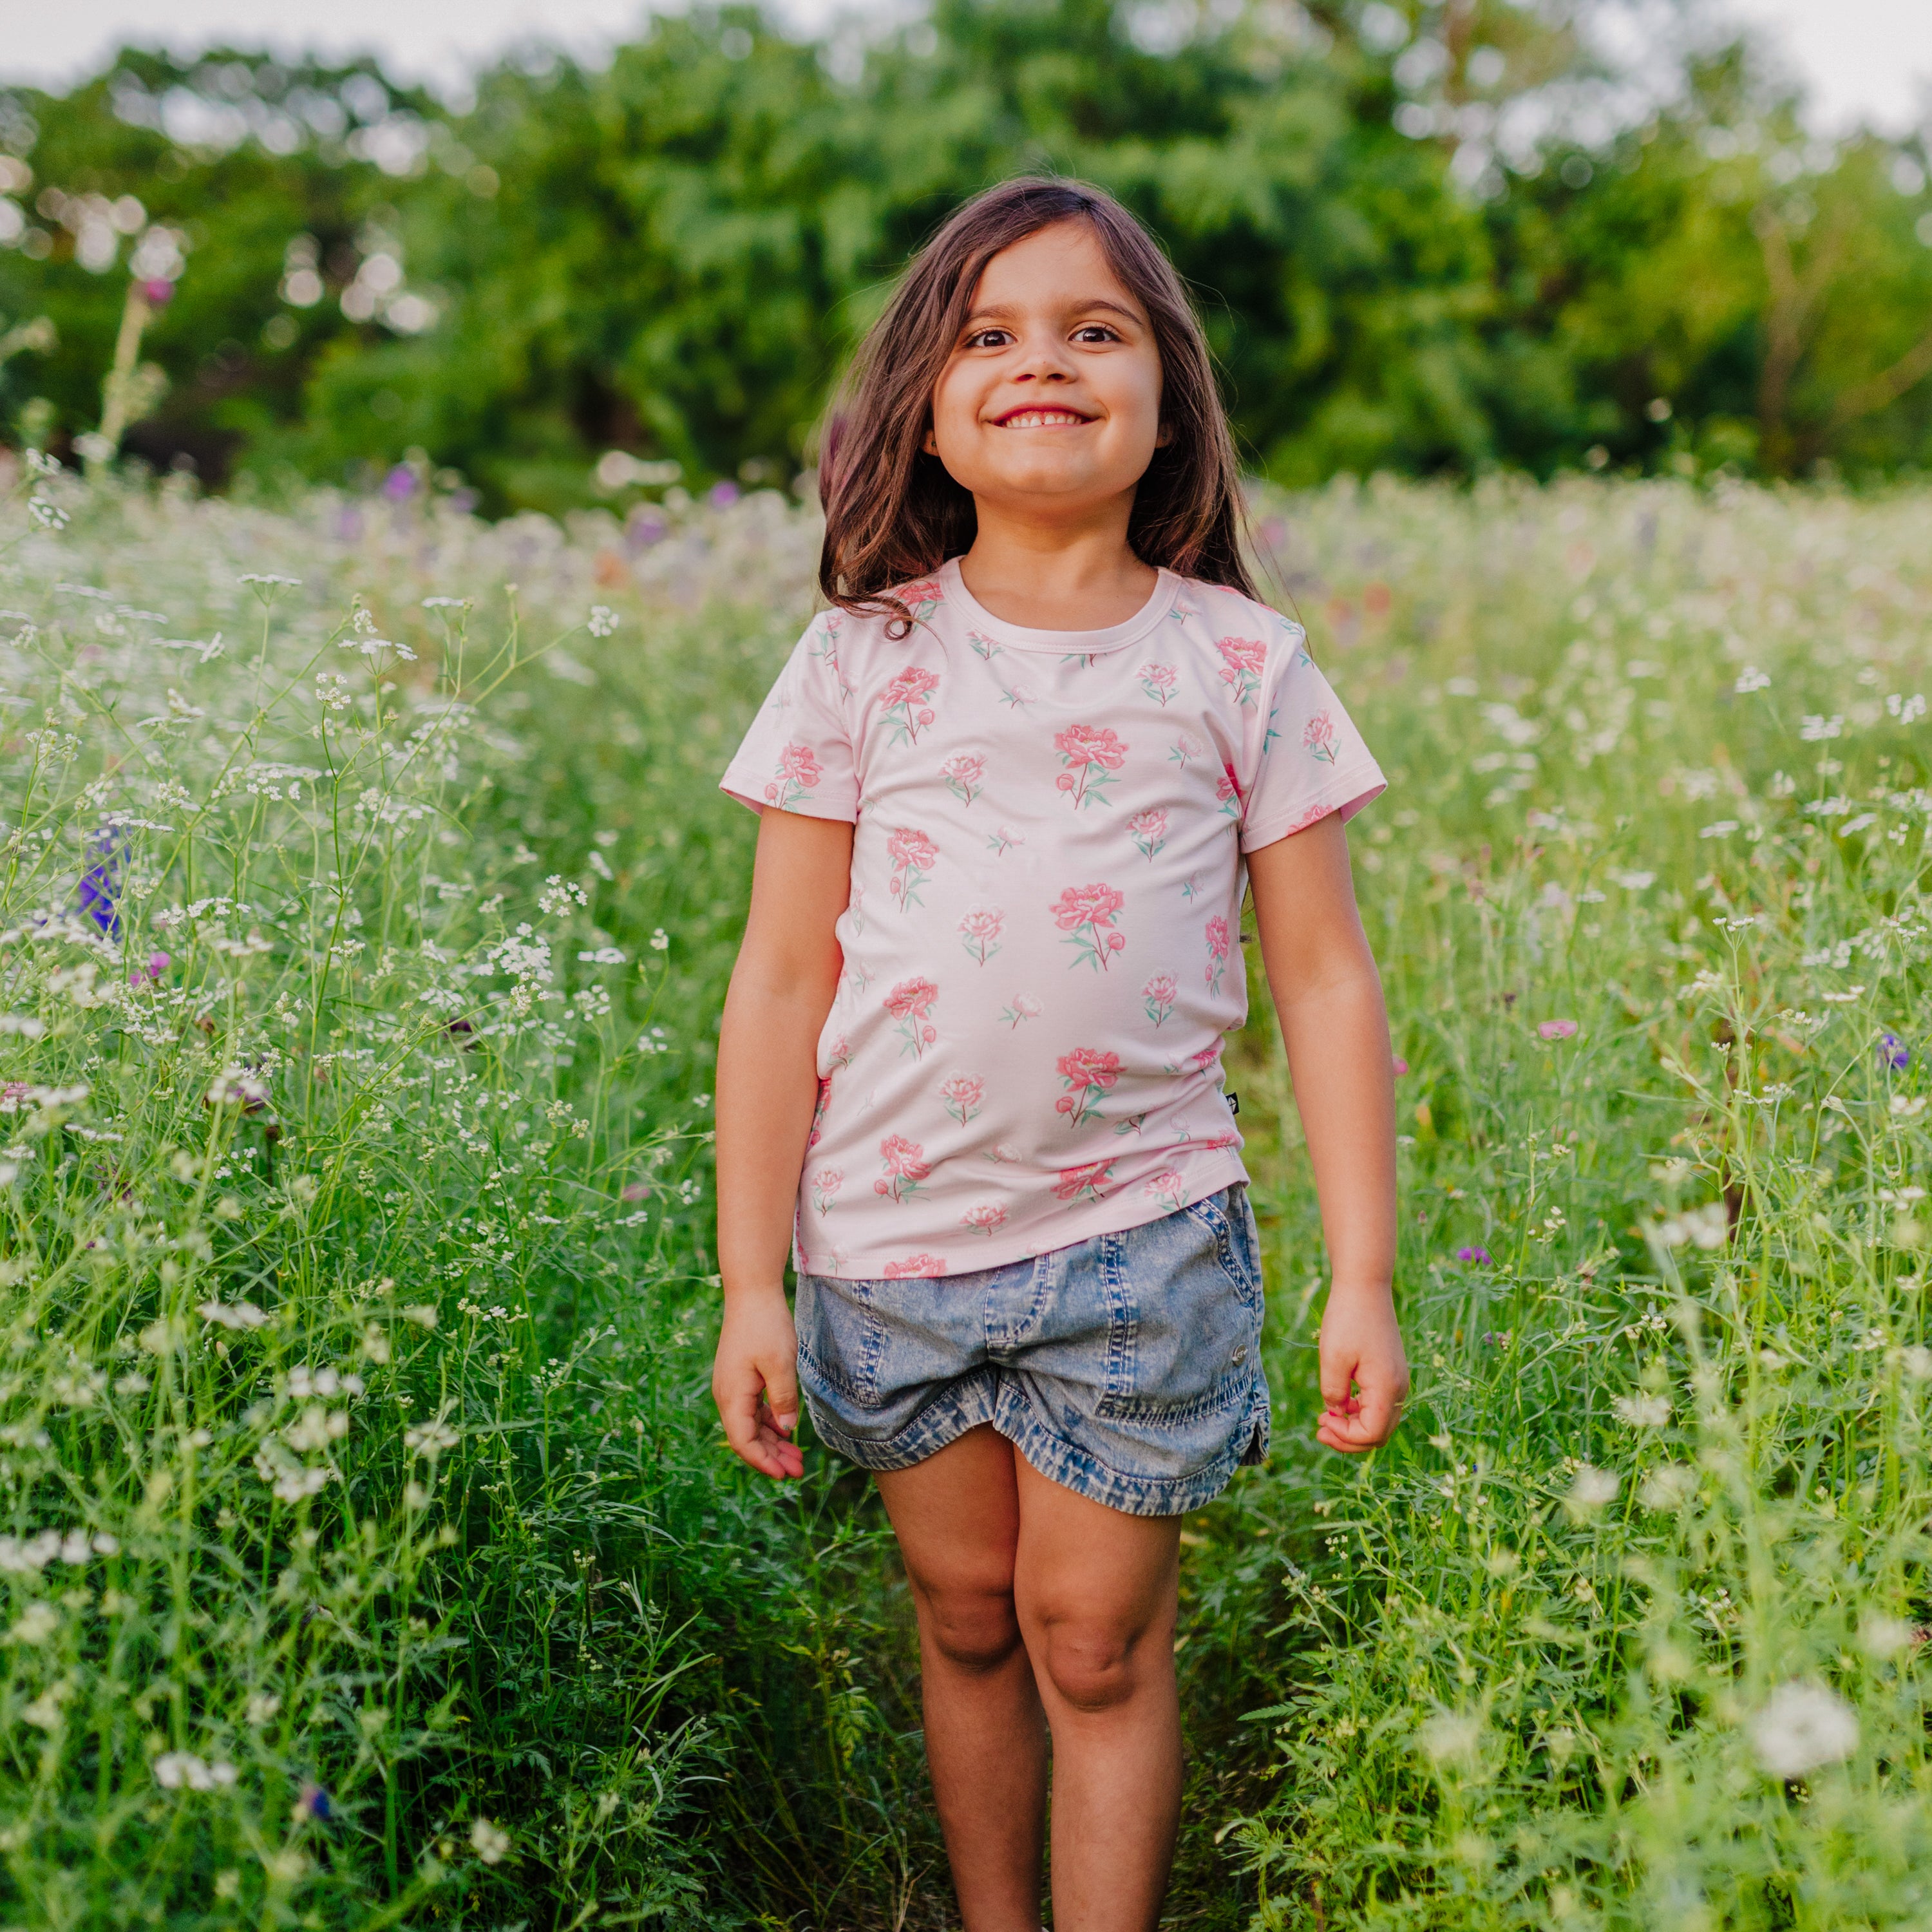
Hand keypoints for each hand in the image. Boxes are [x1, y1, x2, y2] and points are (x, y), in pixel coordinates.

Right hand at [712, 1288, 804, 1479]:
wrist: (752, 1294)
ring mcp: (733, 1387)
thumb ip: (784, 1398)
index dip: (763, 1462)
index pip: (743, 1442)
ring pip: (751, 1425)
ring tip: (797, 1457)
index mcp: (732, 1396)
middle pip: (747, 1438)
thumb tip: (788, 1429)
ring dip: (773, 1442)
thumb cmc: (765, 1326)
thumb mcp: (780, 1363)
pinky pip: (754, 1410)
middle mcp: (727, 1396)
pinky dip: (770, 1423)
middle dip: (772, 1457)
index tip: (785, 1475)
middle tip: (799, 1471)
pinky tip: (787, 1429)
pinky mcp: (741, 1378)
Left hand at [1315, 1284, 1407, 1453]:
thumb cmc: (1347, 1319)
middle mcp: (1399, 1388)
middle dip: (1349, 1439)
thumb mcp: (1332, 1358)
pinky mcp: (1391, 1372)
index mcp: (1387, 1388)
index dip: (1345, 1437)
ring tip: (1325, 1419)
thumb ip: (1334, 1392)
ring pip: (1380, 1420)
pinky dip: (1360, 1411)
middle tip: (1319, 1430)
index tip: (1321, 1421)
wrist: (1365, 1286)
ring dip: (1354, 1426)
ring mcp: (1398, 1380)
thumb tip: (1336, 1412)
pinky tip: (1340, 1403)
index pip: (1372, 1434)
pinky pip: (1380, 1404)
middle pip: (1379, 1433)